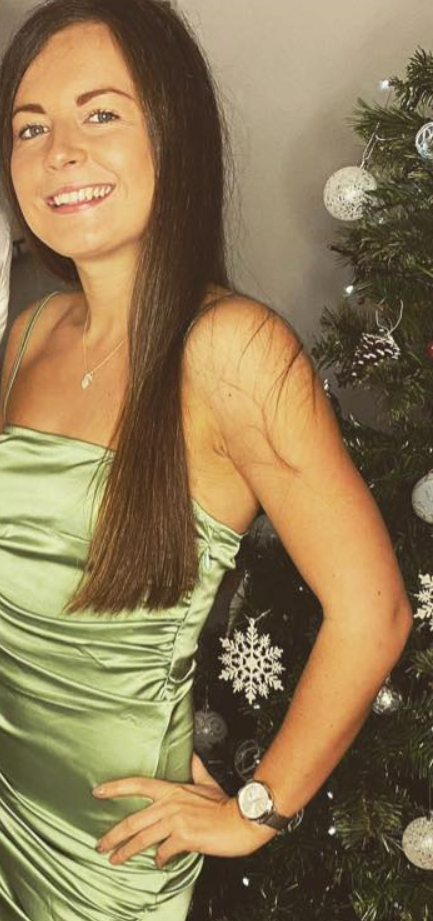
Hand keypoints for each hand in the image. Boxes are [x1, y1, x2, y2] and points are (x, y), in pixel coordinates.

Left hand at [92, 752, 278, 867]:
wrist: (241, 819)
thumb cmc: (225, 803)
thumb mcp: (208, 782)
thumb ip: (196, 769)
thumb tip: (192, 755)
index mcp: (173, 790)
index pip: (138, 784)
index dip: (116, 787)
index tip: (98, 791)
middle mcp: (170, 804)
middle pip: (133, 819)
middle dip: (113, 835)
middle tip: (99, 845)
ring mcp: (176, 821)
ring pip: (143, 838)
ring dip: (126, 851)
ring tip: (114, 859)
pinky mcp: (184, 837)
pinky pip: (163, 851)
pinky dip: (159, 859)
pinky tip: (158, 862)